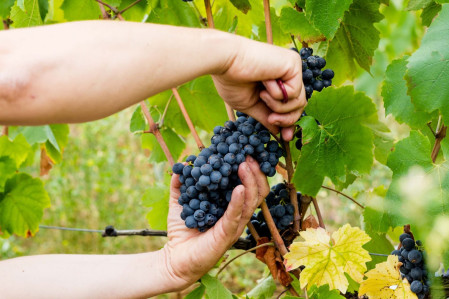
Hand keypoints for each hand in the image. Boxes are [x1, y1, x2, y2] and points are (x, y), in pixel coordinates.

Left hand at [160, 157, 269, 290]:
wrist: (174, 259)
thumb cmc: (182, 231)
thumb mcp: (180, 202)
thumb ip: (180, 185)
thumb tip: (181, 165)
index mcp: (230, 205)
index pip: (248, 185)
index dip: (249, 169)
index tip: (243, 151)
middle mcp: (237, 214)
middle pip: (257, 191)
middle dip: (255, 172)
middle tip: (248, 156)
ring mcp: (234, 225)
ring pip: (252, 201)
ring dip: (250, 181)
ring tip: (244, 165)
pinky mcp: (227, 235)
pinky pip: (236, 216)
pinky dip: (238, 201)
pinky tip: (238, 188)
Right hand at [211, 35, 306, 140]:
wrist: (224, 61)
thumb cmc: (231, 80)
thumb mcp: (250, 105)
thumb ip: (266, 117)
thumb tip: (279, 133)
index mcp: (278, 81)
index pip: (292, 105)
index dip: (289, 122)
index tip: (285, 138)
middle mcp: (288, 72)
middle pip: (300, 106)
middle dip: (287, 119)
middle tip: (272, 119)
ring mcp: (292, 67)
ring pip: (299, 101)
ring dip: (279, 106)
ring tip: (262, 95)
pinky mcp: (293, 63)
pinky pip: (294, 92)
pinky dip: (277, 94)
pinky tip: (265, 82)